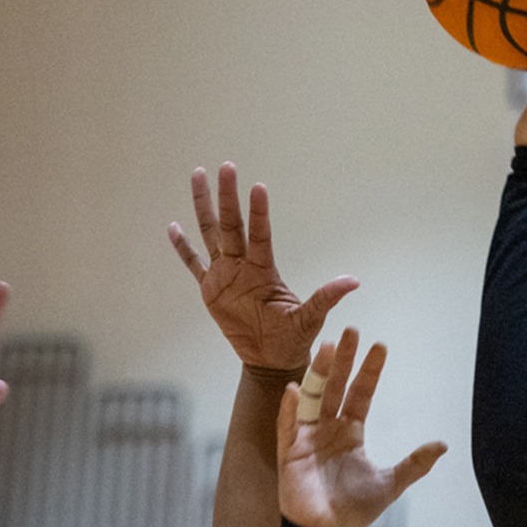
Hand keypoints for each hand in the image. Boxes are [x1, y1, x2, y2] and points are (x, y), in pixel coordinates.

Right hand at [169, 163, 357, 370]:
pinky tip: (173, 227)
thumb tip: (354, 281)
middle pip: (231, 224)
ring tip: (198, 176)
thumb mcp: (310, 318)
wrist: (270, 360)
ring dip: (203, 207)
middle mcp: (243, 264)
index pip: (260, 234)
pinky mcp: (210, 289)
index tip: (258, 187)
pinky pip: (194, 264)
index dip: (259, 213)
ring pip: (210, 233)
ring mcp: (225, 274)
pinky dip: (183, 247)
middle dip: (227, 196)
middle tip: (225, 167)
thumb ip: (326, 297)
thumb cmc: (292, 338)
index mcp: (265, 269)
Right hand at [275, 328, 446, 526]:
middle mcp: (329, 428)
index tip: (380, 346)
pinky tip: (294, 390)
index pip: (361, 394)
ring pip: (313, 397)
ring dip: (318, 372)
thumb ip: (414, 464)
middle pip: (336, 386)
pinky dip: (290, 409)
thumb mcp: (390, 484)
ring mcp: (308, 438)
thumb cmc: (354, 510)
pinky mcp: (289, 452)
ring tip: (326, 347)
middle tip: (350, 331)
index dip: (370, 371)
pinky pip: (288, 426)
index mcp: (351, 432)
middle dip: (343, 360)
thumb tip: (443, 445)